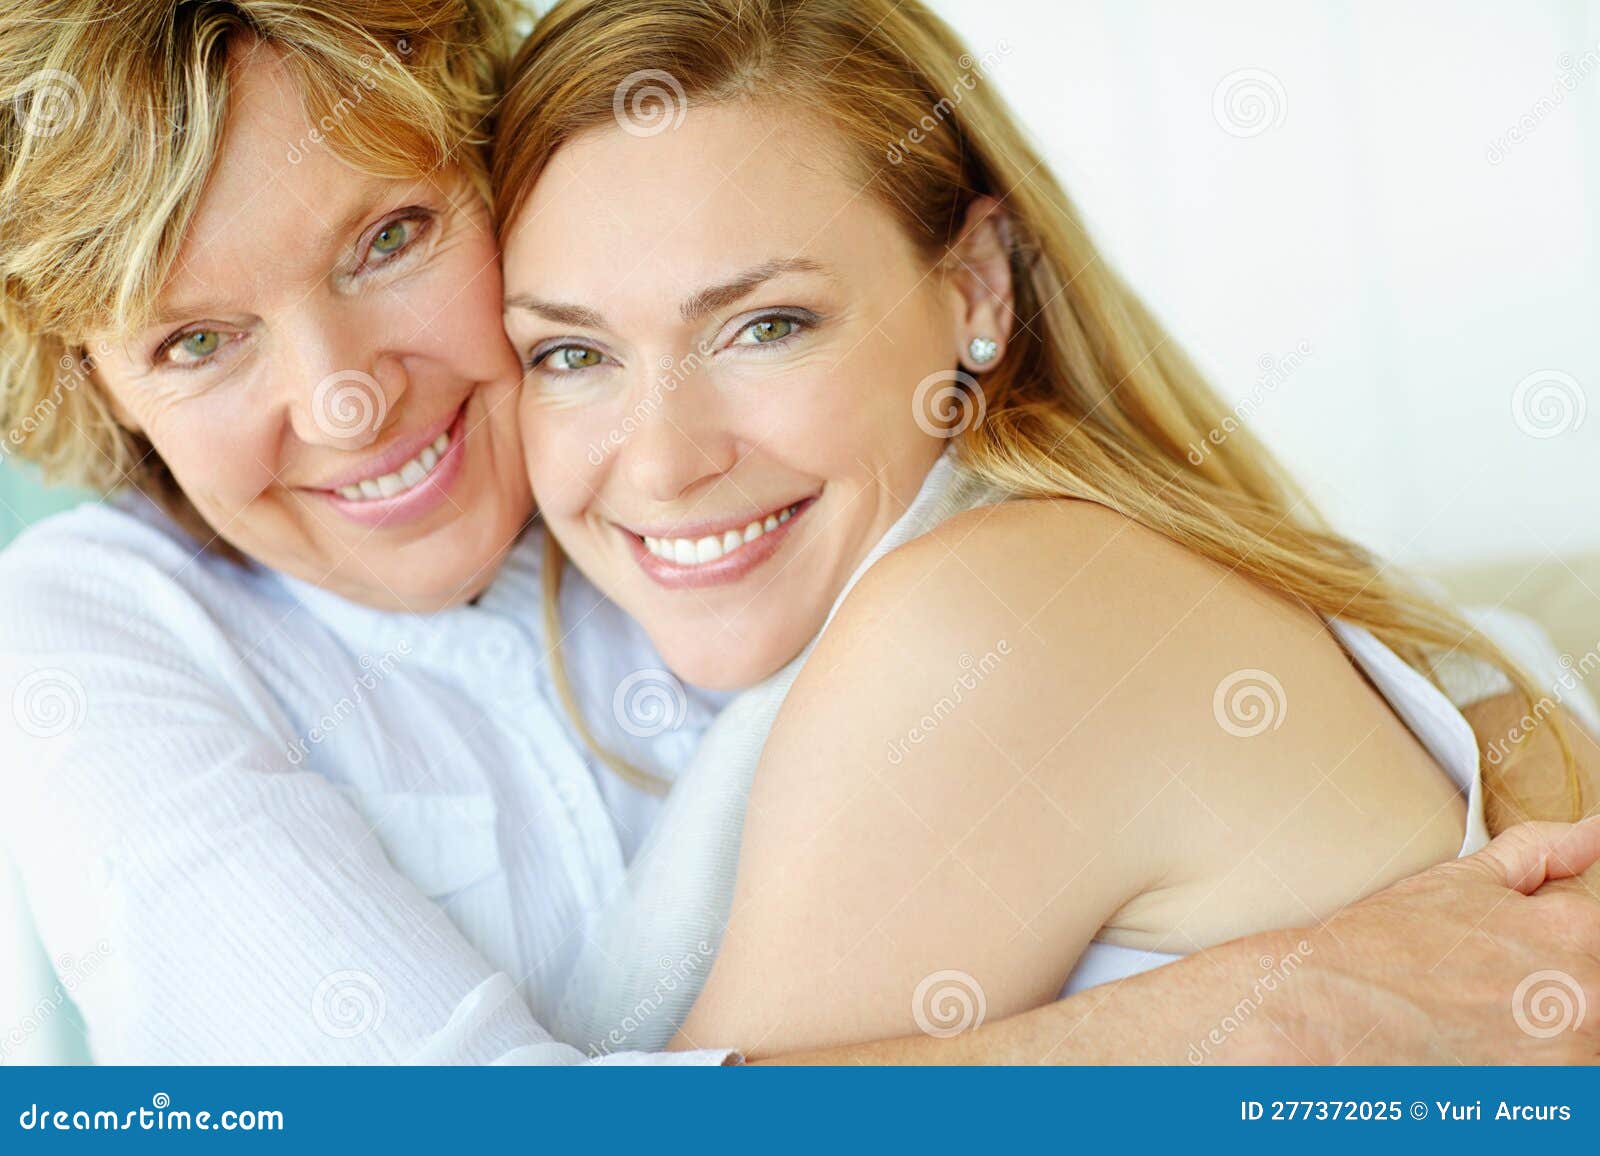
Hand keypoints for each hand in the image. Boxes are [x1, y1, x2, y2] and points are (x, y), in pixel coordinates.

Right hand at [1243, 818, 1599, 1062]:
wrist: (1322, 1010)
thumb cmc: (1381, 946)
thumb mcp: (1459, 881)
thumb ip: (1540, 854)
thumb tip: (1593, 833)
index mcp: (1576, 932)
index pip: (1590, 936)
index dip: (1538, 945)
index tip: (1496, 959)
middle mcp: (1587, 997)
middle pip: (1587, 996)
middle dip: (1537, 996)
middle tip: (1474, 996)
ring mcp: (1569, 1060)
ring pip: (1571, 1046)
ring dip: (1530, 1041)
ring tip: (1467, 1030)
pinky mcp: (1543, 1106)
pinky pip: (1548, 1089)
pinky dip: (1514, 1078)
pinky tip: (1467, 1059)